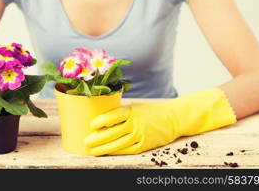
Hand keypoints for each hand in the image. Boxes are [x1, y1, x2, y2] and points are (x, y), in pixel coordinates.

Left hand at [84, 88, 236, 155]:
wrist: (173, 118)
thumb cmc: (149, 111)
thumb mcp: (134, 107)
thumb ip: (119, 112)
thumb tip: (99, 118)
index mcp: (131, 110)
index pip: (113, 116)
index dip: (100, 121)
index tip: (91, 125)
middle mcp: (135, 123)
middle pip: (112, 132)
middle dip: (97, 138)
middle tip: (86, 141)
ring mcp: (140, 135)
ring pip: (118, 144)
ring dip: (103, 148)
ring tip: (93, 150)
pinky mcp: (144, 145)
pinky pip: (127, 150)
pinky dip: (116, 151)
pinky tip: (107, 152)